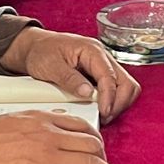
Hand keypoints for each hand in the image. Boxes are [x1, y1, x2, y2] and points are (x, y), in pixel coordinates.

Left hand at [0, 26, 140, 119]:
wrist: (36, 46)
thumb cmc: (42, 51)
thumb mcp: (50, 65)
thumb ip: (69, 79)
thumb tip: (87, 93)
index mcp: (92, 51)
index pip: (110, 76)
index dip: (109, 97)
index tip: (103, 112)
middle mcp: (103, 57)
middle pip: (127, 83)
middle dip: (119, 102)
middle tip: (105, 116)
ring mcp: (103, 66)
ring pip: (125, 87)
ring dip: (118, 103)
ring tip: (102, 114)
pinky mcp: (100, 75)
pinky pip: (116, 89)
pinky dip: (112, 101)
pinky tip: (99, 108)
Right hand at [0, 112, 124, 163]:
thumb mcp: (10, 120)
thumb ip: (34, 121)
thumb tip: (50, 121)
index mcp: (41, 120)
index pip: (80, 125)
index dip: (94, 137)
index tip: (98, 147)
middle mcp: (49, 136)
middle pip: (91, 144)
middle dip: (105, 157)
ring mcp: (48, 157)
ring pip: (90, 163)